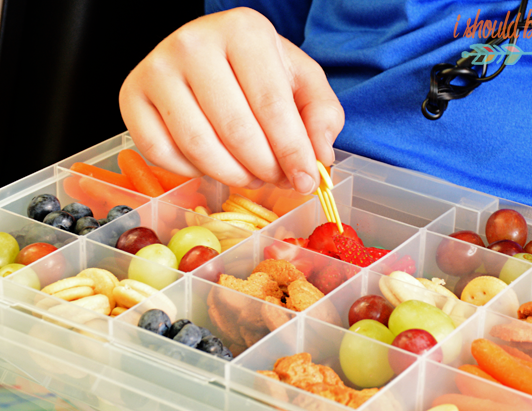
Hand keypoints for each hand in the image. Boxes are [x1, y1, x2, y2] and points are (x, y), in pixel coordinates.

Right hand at [119, 8, 343, 193]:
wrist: (209, 54)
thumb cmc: (259, 71)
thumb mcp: (302, 82)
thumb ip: (321, 116)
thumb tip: (320, 158)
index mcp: (242, 30)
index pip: (272, 105)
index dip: (293, 152)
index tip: (306, 181)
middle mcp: (193, 43)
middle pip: (235, 130)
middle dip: (265, 168)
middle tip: (278, 180)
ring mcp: (156, 69)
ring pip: (198, 146)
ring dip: (232, 175)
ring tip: (252, 176)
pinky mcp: (131, 96)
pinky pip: (163, 154)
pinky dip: (194, 172)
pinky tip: (213, 164)